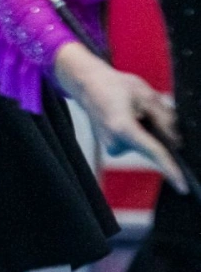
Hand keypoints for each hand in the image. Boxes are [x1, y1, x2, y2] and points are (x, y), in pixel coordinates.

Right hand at [54, 41, 187, 193]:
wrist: (88, 85)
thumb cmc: (115, 86)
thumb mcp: (145, 94)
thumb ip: (164, 118)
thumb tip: (176, 141)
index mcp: (122, 127)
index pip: (154, 152)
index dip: (171, 169)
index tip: (183, 187)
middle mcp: (114, 142)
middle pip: (152, 148)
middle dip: (161, 136)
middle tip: (147, 110)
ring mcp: (112, 147)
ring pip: (146, 146)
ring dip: (150, 133)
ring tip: (135, 110)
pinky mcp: (112, 148)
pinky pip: (137, 145)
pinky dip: (141, 134)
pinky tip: (130, 117)